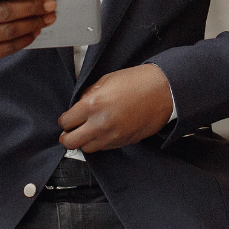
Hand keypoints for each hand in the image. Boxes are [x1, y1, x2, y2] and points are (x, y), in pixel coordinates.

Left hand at [58, 64, 174, 152]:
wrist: (163, 92)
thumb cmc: (138, 82)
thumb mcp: (106, 80)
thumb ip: (89, 94)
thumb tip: (78, 105)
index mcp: (93, 105)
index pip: (66, 122)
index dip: (64, 120)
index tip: (67, 118)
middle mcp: (100, 124)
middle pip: (71, 142)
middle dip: (67, 136)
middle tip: (69, 130)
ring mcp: (112, 136)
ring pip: (86, 148)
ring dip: (83, 141)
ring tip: (87, 131)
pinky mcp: (123, 142)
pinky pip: (103, 148)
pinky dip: (99, 142)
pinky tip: (102, 132)